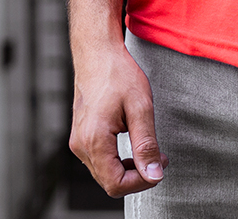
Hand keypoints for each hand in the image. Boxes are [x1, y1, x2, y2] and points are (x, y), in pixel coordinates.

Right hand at [70, 41, 166, 196]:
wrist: (98, 52)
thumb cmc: (118, 73)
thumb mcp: (140, 107)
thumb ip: (146, 144)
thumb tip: (153, 175)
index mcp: (94, 140)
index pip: (116, 184)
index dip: (141, 181)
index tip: (159, 165)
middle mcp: (81, 144)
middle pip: (109, 182)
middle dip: (137, 175)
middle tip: (158, 158)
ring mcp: (78, 140)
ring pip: (104, 172)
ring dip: (128, 168)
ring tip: (148, 148)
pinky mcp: (80, 135)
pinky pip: (99, 159)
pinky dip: (117, 159)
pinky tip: (132, 142)